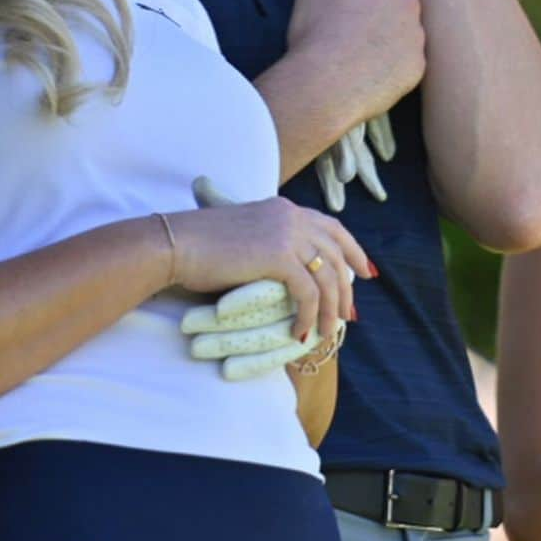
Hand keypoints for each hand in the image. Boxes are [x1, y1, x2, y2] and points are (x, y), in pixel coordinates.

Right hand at [168, 187, 367, 343]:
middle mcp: (291, 216)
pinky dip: (309, 315)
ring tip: (327, 332)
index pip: (332, 227)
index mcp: (285, 208)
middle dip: (347, 287)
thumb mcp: (245, 235)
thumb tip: (287, 269)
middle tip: (350, 314)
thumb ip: (270, 242)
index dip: (352, 251)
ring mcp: (287, 234)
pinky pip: (308, 292)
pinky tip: (301, 331)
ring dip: (331, 308)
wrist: (177, 244)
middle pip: (336, 253)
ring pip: (327, 276)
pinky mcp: (279, 256)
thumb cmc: (200, 245)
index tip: (364, 273)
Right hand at [288, 0, 424, 125]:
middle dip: (385, 2)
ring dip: (392, 33)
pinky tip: (371, 71)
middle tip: (359, 20)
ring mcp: (416, 38)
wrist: (324, 90)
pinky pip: (408, 57)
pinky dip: (394, 61)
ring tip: (363, 52)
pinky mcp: (417, 68)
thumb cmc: (315, 37)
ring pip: (407, 27)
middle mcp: (408, 5)